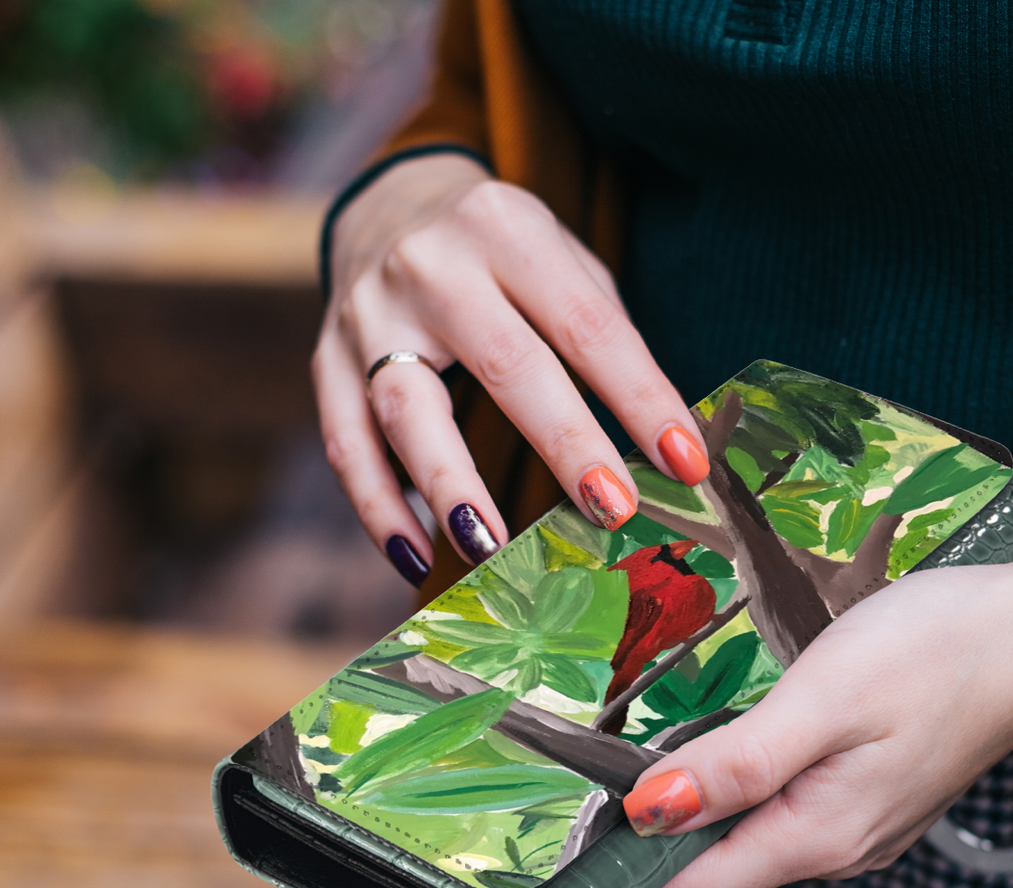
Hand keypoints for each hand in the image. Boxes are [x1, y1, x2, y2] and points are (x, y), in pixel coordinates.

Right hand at [313, 153, 709, 579]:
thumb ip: (604, 341)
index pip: (587, 324)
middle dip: (565, 444)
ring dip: (450, 486)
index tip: (687, 464)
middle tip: (613, 510)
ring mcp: (368, 313)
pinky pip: (346, 443)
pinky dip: (378, 507)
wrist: (390, 206)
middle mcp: (431, 265)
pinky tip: (416, 557)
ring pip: (407, 410)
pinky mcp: (325, 359)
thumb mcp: (563, 264)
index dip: (640, 397)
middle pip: (505, 364)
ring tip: (492, 548)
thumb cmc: (504, 259)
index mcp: (507, 230)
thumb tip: (666, 450)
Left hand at [623, 549, 1012, 887]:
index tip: (570, 826)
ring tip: (669, 733)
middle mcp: (832, 853)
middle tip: (603, 757)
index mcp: (814, 839)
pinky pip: (783, 808)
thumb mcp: (825, 699)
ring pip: (744, 834)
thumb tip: (649, 816)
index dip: (620, 873)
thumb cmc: (939, 652)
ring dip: (702, 796)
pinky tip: (747, 730)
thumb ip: (736, 765)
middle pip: (707, 867)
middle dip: (654, 827)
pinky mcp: (868, 800)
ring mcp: (854, 830)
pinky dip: (748, 779)